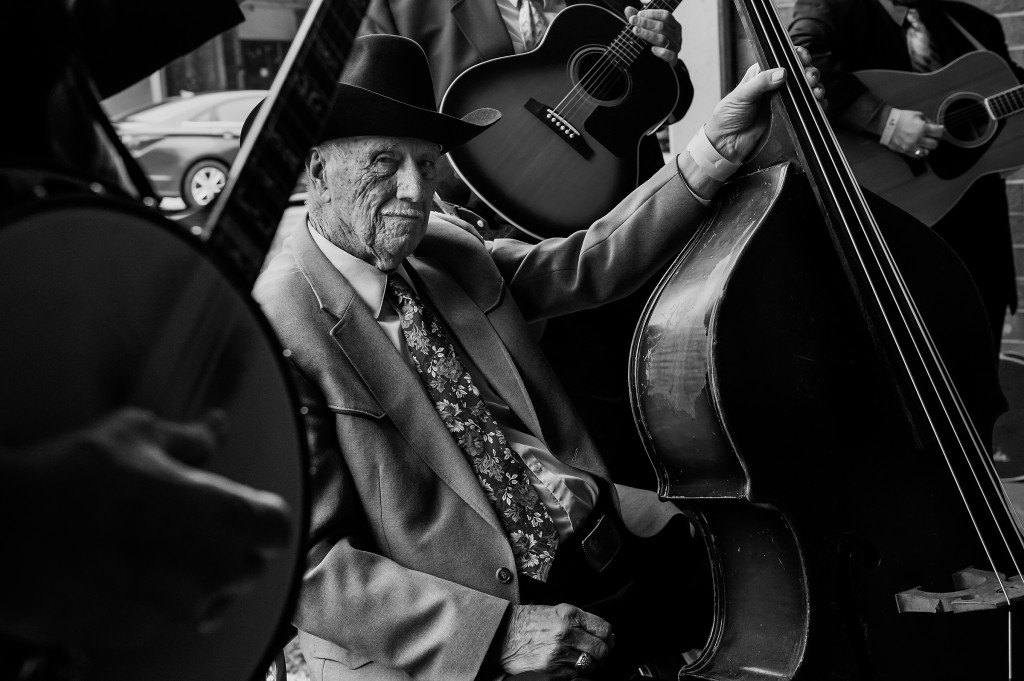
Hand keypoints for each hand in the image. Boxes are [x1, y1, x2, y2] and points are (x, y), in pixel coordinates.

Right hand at [0, 407, 290, 653]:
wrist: (5, 535)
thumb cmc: (74, 476)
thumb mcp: (136, 435)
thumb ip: (189, 438)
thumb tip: (215, 427)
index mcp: (222, 515)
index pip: (277, 527)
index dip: (262, 515)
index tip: (243, 506)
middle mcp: (212, 568)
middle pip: (250, 566)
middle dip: (233, 547)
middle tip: (197, 525)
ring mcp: (178, 607)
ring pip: (213, 599)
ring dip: (201, 579)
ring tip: (162, 552)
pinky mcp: (142, 633)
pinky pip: (171, 620)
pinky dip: (162, 602)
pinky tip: (130, 576)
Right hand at [498, 603, 612, 677]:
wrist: (503, 634)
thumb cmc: (528, 622)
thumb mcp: (556, 610)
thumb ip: (579, 620)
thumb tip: (601, 633)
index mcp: (569, 615)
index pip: (604, 629)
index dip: (608, 637)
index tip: (606, 640)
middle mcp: (566, 633)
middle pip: (601, 649)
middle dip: (602, 653)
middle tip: (596, 652)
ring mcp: (559, 654)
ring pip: (589, 665)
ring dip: (587, 663)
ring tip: (578, 658)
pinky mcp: (552, 671)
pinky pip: (575, 675)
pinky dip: (573, 672)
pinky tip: (565, 664)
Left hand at [625, 5, 681, 65]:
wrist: (662, 62)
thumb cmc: (656, 43)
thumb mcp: (649, 30)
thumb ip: (640, 20)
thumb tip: (628, 9)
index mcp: (673, 25)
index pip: (665, 15)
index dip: (652, 14)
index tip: (638, 14)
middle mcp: (676, 35)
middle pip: (662, 26)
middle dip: (646, 23)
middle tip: (633, 21)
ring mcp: (676, 47)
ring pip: (663, 40)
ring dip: (648, 35)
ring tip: (636, 31)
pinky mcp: (674, 59)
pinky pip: (670, 55)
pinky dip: (661, 52)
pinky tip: (652, 49)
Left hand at [704, 46, 824, 163]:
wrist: (726, 143)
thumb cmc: (728, 116)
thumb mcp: (741, 95)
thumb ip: (761, 82)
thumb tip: (782, 72)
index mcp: (763, 74)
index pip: (784, 59)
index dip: (797, 56)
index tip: (804, 57)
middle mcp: (775, 86)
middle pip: (801, 73)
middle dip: (810, 72)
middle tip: (810, 79)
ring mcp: (784, 101)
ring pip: (807, 90)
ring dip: (816, 88)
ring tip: (816, 92)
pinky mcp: (789, 117)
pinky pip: (808, 109)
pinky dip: (818, 106)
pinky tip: (820, 105)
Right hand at [885, 108, 942, 158]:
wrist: (886, 124)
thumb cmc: (901, 118)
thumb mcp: (918, 115)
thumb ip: (929, 122)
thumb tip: (937, 127)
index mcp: (922, 128)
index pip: (939, 133)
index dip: (941, 131)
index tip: (939, 131)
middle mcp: (918, 138)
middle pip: (934, 144)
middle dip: (934, 140)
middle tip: (931, 137)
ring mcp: (911, 146)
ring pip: (927, 152)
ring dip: (927, 148)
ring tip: (923, 143)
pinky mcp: (905, 151)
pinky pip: (917, 156)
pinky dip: (919, 152)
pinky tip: (918, 147)